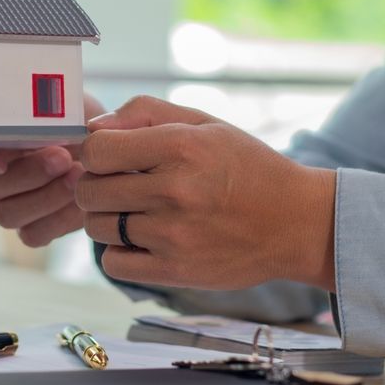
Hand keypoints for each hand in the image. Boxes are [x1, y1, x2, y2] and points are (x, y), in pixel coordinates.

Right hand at [0, 93, 104, 246]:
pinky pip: (32, 235)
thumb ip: (47, 108)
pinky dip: (59, 219)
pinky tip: (83, 202)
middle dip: (27, 173)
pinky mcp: (30, 229)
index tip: (4, 156)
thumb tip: (44, 110)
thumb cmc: (77, 119)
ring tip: (78, 175)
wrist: (104, 151)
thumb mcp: (63, 105)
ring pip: (6, 215)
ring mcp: (6, 205)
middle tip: (62, 157)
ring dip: (46, 197)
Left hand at [77, 96, 335, 291]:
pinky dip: (119, 252)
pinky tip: (142, 239)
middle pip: (89, 191)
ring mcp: (173, 235)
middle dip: (96, 185)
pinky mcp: (175, 272)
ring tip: (135, 211)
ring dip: (106, 218)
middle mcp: (175, 191)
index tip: (110, 156)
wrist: (295, 222)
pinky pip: (112, 264)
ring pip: (96, 227)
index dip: (95, 152)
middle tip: (121, 185)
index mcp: (181, 146)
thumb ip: (143, 113)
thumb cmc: (244, 166)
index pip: (97, 150)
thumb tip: (92, 128)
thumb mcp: (203, 123)